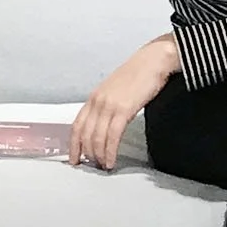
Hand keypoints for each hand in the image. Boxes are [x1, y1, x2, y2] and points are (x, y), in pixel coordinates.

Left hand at [70, 34, 178, 170]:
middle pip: (85, 134)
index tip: (74, 158)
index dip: (73, 145)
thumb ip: (107, 104)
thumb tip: (105, 123)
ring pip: (97, 137)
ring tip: (103, 166)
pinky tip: (112, 160)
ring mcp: (109, 105)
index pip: (77, 125)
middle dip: (87, 153)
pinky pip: (112, 136)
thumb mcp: (115, 89)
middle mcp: (98, 101)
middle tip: (93, 166)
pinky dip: (110, 151)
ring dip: (99, 155)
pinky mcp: (124, 109)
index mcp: (94, 97)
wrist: (153, 61)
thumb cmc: (139, 74)